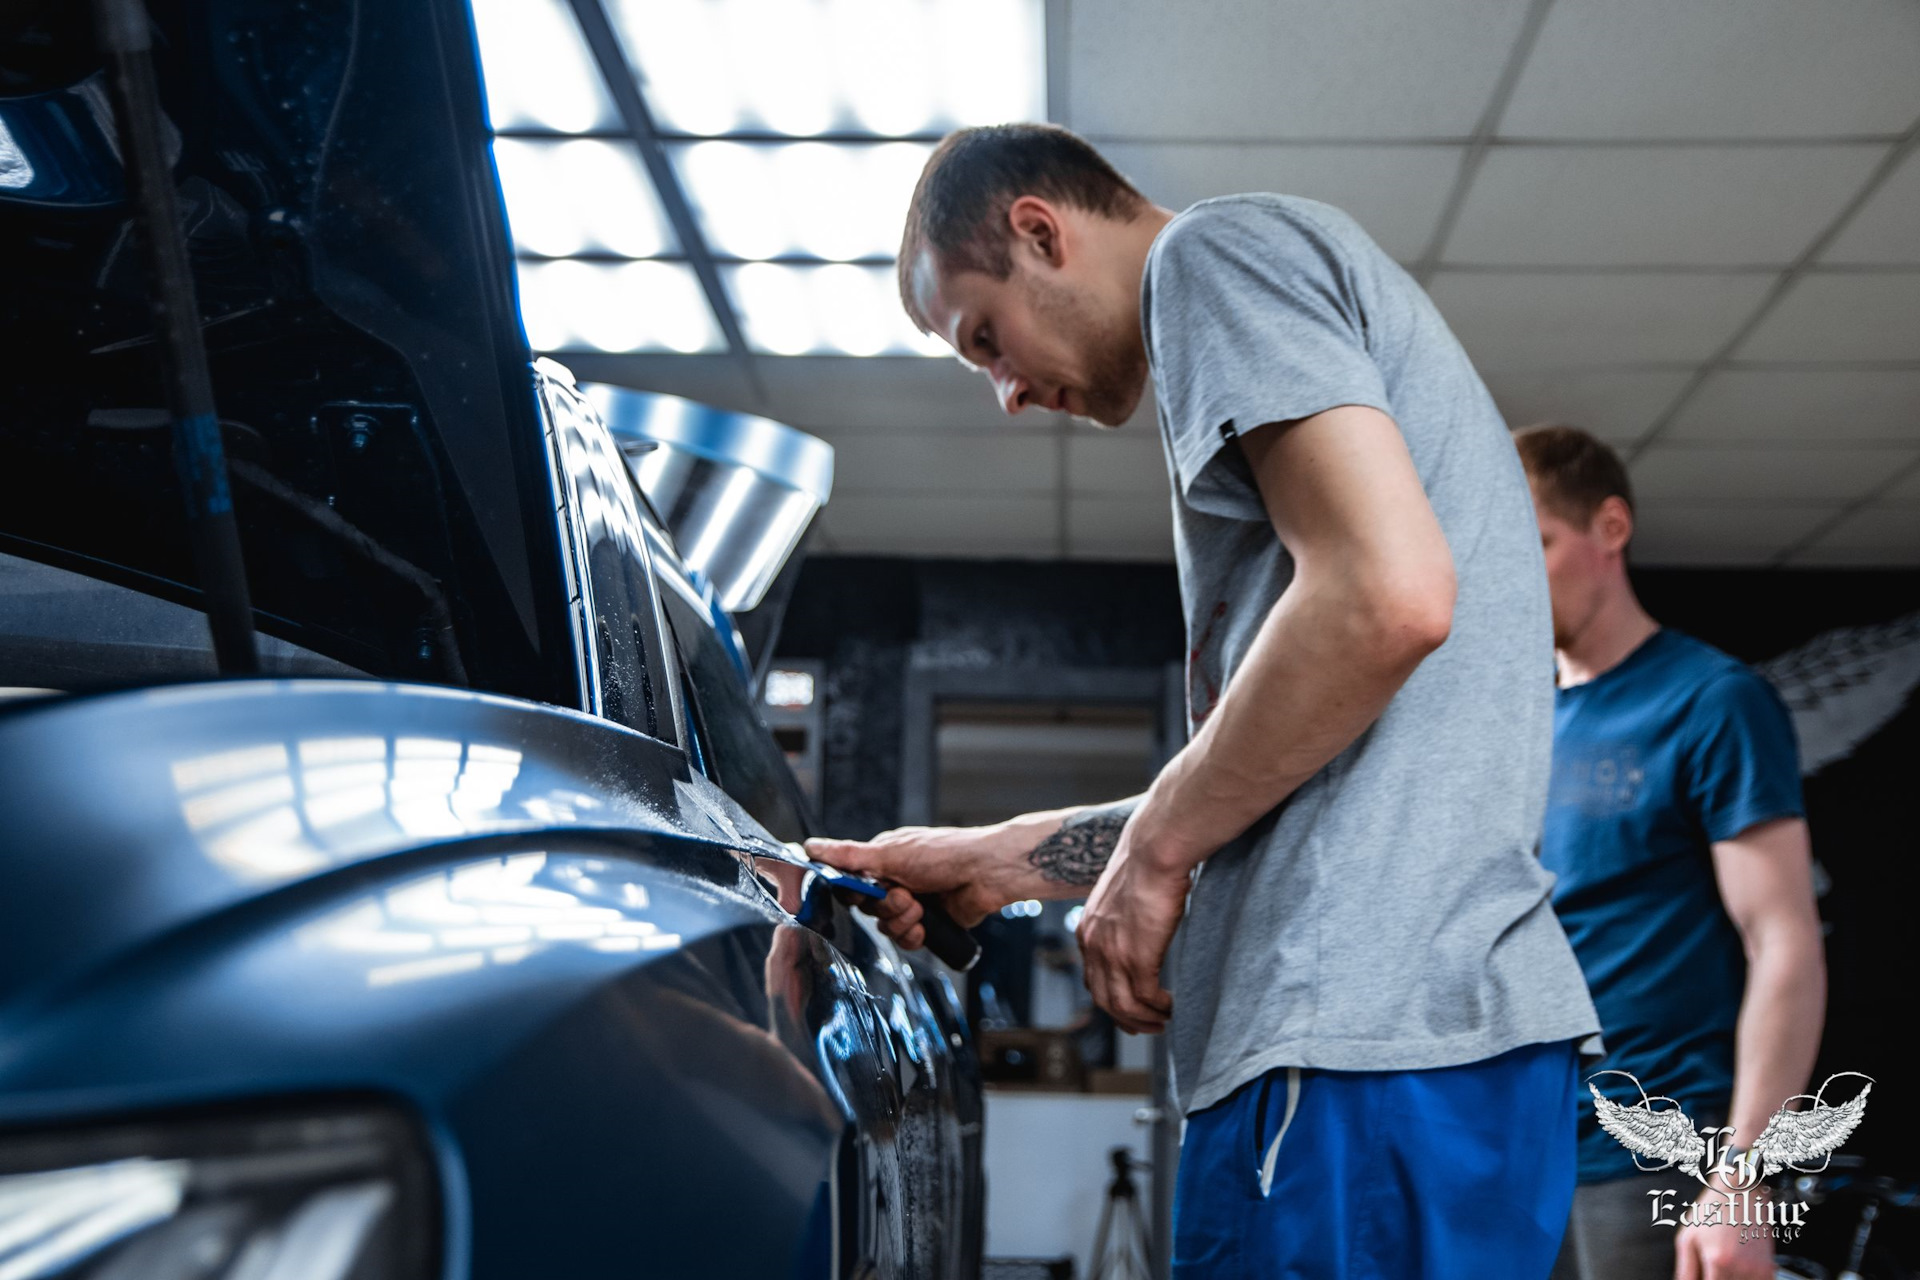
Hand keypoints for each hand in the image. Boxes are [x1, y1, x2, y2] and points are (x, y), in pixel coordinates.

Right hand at [806, 824, 1043, 950]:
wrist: (986, 874)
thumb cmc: (944, 854)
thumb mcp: (890, 852)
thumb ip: (849, 856)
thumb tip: (812, 845)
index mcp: (883, 860)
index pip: (851, 884)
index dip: (855, 893)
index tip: (865, 892)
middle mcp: (896, 881)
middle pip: (868, 909)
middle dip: (886, 907)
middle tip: (906, 895)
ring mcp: (913, 903)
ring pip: (886, 927)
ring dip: (902, 920)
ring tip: (921, 907)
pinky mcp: (928, 924)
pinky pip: (906, 940)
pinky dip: (914, 936)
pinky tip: (925, 927)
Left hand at [1075, 807, 1188, 1034]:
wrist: (1153, 850)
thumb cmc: (1146, 862)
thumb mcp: (1123, 895)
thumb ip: (1124, 917)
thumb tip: (1141, 926)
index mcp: (1087, 930)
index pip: (1092, 978)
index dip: (1109, 1000)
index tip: (1127, 1010)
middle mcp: (1093, 945)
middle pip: (1104, 999)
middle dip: (1126, 1019)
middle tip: (1147, 1027)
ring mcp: (1113, 953)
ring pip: (1123, 1005)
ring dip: (1144, 1019)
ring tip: (1163, 1021)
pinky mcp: (1137, 957)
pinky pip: (1145, 997)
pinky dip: (1158, 1007)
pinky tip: (1171, 1006)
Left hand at [1673, 1193, 1774, 1279]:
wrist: (1741, 1193)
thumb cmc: (1714, 1210)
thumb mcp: (1688, 1237)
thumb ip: (1685, 1268)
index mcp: (1718, 1261)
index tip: (1702, 1277)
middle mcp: (1741, 1268)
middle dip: (1715, 1279)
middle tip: (1710, 1270)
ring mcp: (1758, 1270)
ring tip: (1722, 1267)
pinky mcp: (1768, 1269)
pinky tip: (1736, 1270)